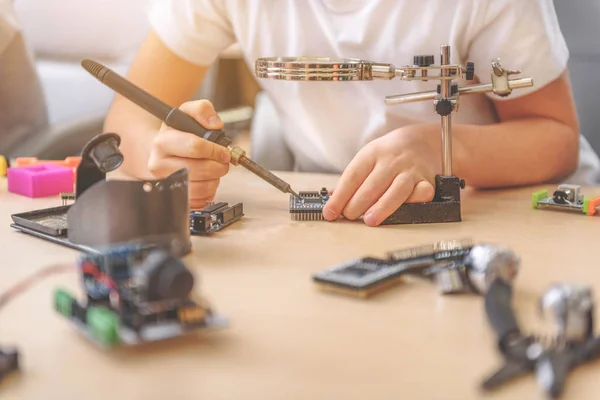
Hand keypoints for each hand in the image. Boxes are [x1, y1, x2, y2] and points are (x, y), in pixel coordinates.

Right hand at [147, 100, 230, 208]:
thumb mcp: (187, 113)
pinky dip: (209, 192)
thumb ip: (203, 110)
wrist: (160, 151)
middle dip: (219, 166)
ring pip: (202, 187)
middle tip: (222, 162)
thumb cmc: (177, 133)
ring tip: (212, 170)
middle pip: (201, 170)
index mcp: (162, 143)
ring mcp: (165, 184)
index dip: (215, 150)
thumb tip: (215, 124)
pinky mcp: (173, 197)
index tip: (224, 152)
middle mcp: (159, 165)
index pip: (195, 147)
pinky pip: (199, 201)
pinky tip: (205, 180)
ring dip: (215, 179)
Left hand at [322, 125, 440, 225]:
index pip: (352, 177)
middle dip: (357, 204)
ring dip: (382, 207)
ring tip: (370, 220)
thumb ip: (351, 182)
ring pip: (397, 190)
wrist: (423, 142)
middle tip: (348, 217)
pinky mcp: (427, 181)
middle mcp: (392, 161)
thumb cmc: (390, 155)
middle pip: (372, 185)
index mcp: (372, 154)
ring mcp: (410, 171)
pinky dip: (413, 203)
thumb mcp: (368, 159)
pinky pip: (422, 193)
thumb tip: (331, 204)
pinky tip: (403, 211)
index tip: (329, 212)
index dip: (339, 197)